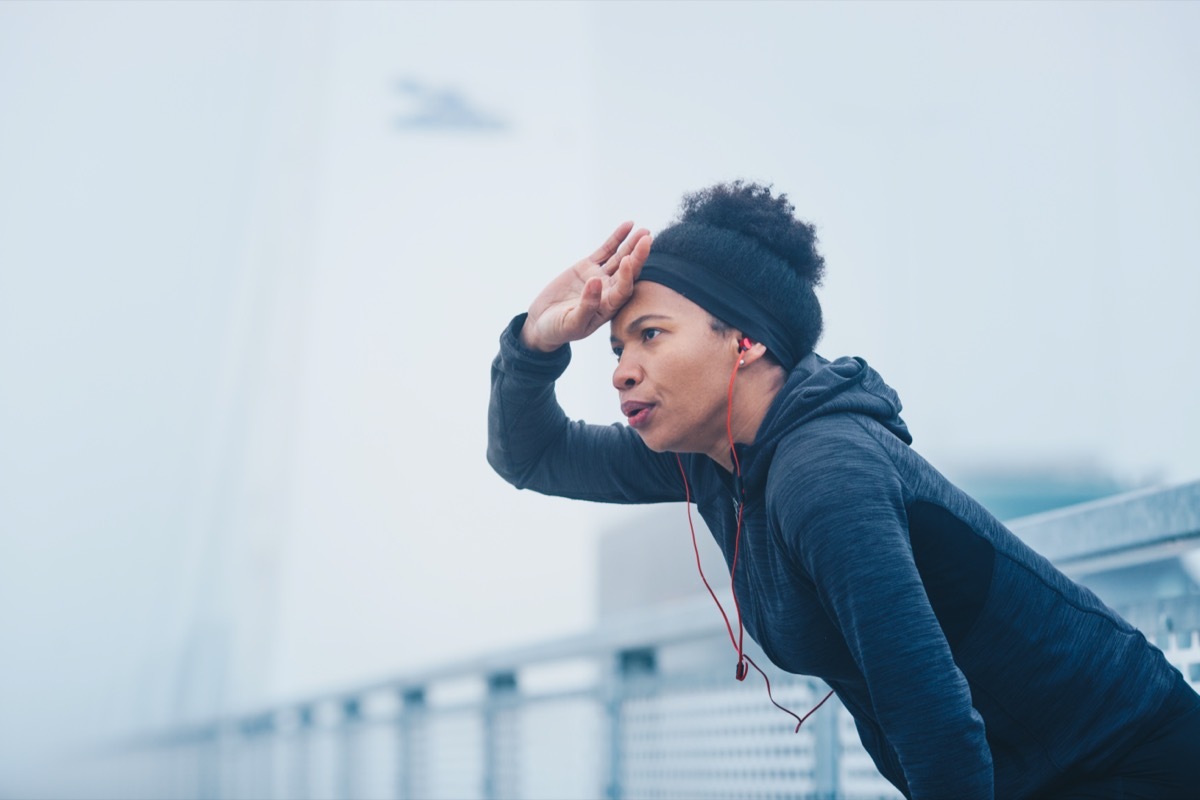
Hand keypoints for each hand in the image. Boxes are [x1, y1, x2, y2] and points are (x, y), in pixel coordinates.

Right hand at [520, 222, 651, 351]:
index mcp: (608, 308)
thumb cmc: (558, 329)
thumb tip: (595, 282)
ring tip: (644, 231)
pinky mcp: (588, 267)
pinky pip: (605, 251)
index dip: (627, 276)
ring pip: (619, 258)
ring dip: (632, 245)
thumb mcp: (571, 323)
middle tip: (647, 239)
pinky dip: (616, 239)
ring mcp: (599, 277)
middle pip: (627, 272)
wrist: (543, 323)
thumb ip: (587, 306)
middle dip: (637, 256)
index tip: (628, 261)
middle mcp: (608, 291)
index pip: (623, 290)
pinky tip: (628, 226)